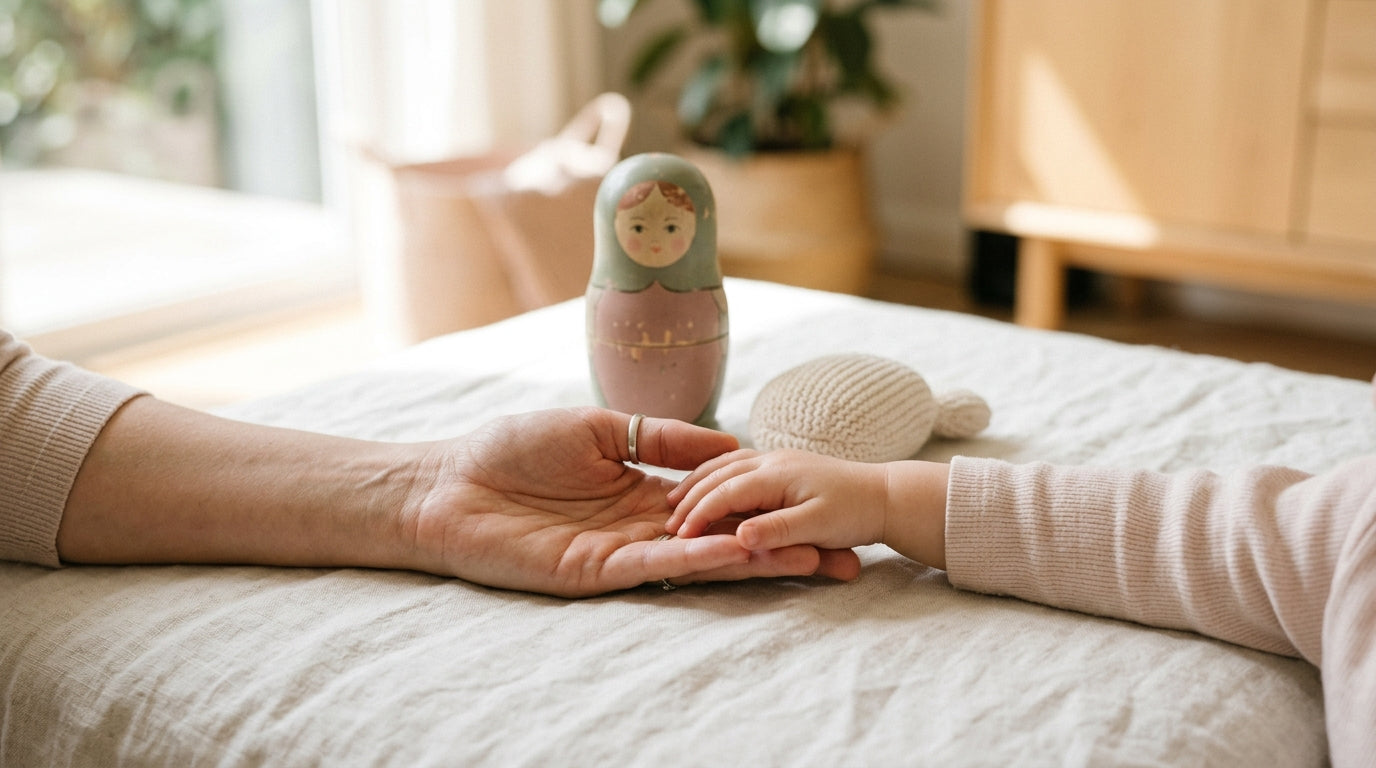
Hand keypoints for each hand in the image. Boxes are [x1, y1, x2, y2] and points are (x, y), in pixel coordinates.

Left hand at [405, 409, 860, 596]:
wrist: (447, 481)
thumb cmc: (511, 448)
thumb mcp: (599, 426)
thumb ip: (661, 437)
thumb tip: (728, 442)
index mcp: (640, 489)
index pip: (716, 501)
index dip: (763, 504)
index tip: (817, 503)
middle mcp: (640, 526)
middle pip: (721, 536)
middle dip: (778, 544)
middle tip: (840, 551)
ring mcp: (621, 553)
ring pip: (700, 559)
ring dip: (754, 559)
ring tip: (808, 556)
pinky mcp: (596, 573)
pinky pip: (657, 566)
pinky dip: (699, 560)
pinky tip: (739, 553)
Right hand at [667, 449, 949, 569]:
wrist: (888, 493)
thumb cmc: (856, 512)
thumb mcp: (818, 526)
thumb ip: (777, 531)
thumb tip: (740, 538)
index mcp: (777, 475)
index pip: (725, 492)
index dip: (699, 513)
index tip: (677, 533)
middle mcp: (771, 462)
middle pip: (717, 475)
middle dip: (689, 497)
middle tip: (667, 522)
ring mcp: (775, 460)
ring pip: (724, 466)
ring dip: (697, 482)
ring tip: (675, 502)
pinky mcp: (780, 465)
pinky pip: (737, 464)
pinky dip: (714, 474)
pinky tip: (706, 485)